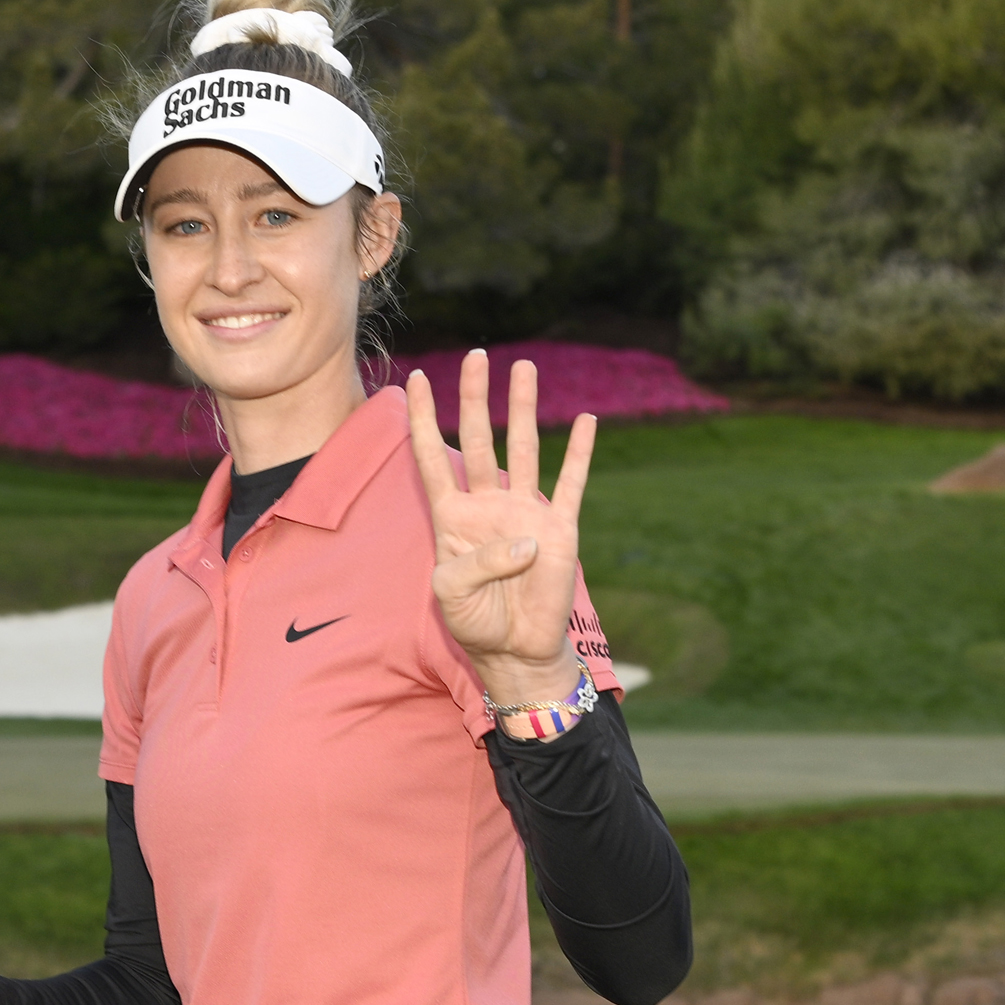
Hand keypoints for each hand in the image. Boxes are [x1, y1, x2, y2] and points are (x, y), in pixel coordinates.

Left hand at [405, 350, 595, 708]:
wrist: (514, 649)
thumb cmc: (473, 620)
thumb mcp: (451, 593)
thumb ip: (478, 563)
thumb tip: (524, 539)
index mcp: (452, 515)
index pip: (433, 456)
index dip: (426, 419)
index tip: (417, 378)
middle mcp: (487, 504)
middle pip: (480, 439)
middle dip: (476, 397)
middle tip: (476, 355)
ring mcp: (524, 512)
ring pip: (523, 449)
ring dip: (523, 409)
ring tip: (524, 368)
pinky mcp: (559, 530)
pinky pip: (570, 484)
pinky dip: (579, 453)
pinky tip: (587, 421)